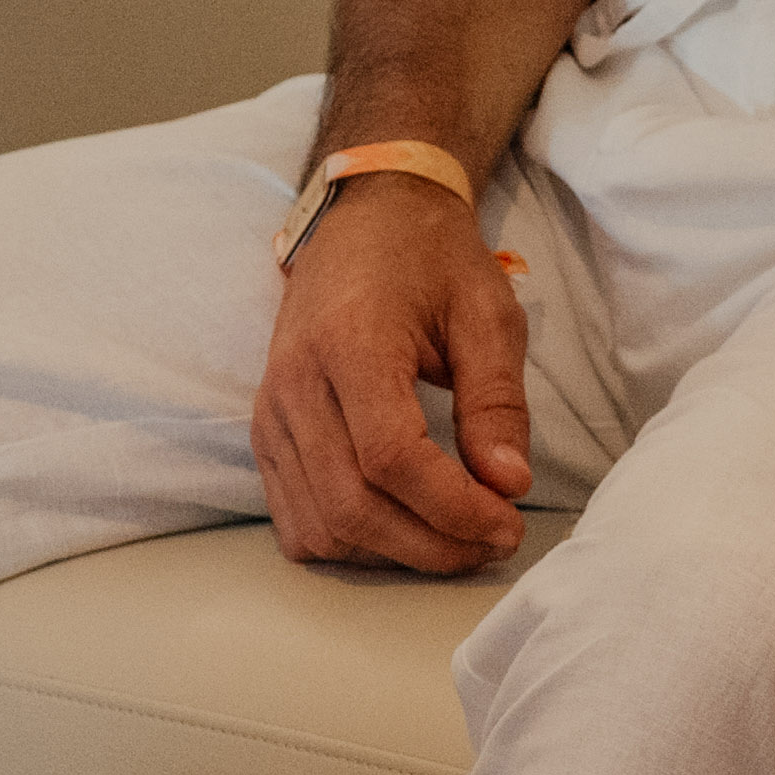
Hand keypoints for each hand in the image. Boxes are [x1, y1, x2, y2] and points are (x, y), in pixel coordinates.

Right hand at [251, 170, 528, 574]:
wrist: (365, 220)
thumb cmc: (429, 259)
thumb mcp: (486, 312)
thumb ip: (497, 400)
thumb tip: (507, 484)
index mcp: (350, 342)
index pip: (390, 458)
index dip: (453, 507)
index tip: (508, 521)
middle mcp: (295, 382)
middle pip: (352, 506)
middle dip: (432, 544)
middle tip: (493, 540)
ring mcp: (272, 412)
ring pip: (321, 526)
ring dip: (394, 554)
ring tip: (455, 538)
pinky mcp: (266, 433)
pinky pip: (295, 520)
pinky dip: (350, 545)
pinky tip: (402, 528)